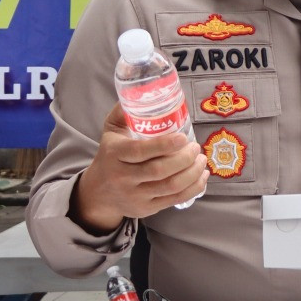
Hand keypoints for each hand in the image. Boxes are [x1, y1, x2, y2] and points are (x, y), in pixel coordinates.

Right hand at [72, 103, 207, 232]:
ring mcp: (135, 195)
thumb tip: (145, 91)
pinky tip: (202, 176)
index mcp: (114, 154)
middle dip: (185, 158)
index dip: (165, 145)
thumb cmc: (111, 154)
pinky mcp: (146, 208)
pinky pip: (175, 199)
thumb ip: (125, 112)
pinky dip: (194, 187)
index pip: (140, 151)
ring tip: (202, 160)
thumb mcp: (111, 131)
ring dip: (193, 173)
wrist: (99, 191)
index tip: (183, 137)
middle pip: (160, 170)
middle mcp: (123, 177)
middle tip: (196, 148)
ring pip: (170, 186)